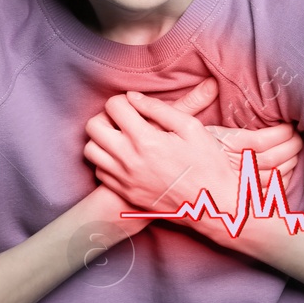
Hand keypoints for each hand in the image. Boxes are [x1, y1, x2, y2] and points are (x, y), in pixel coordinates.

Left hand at [84, 87, 301, 246]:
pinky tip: (125, 158)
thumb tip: (134, 97)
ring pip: (90, 150)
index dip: (123, 100)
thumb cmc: (207, 164)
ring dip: (102, 139)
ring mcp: (124, 179)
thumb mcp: (191, 128)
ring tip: (122, 139)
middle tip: (124, 120)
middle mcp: (129, 159)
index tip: (135, 106)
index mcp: (146, 140)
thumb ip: (160, 109)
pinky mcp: (125, 193)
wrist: (213, 205)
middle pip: (93, 126)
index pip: (113, 106)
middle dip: (106, 117)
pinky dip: (107, 161)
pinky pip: (100, 171)